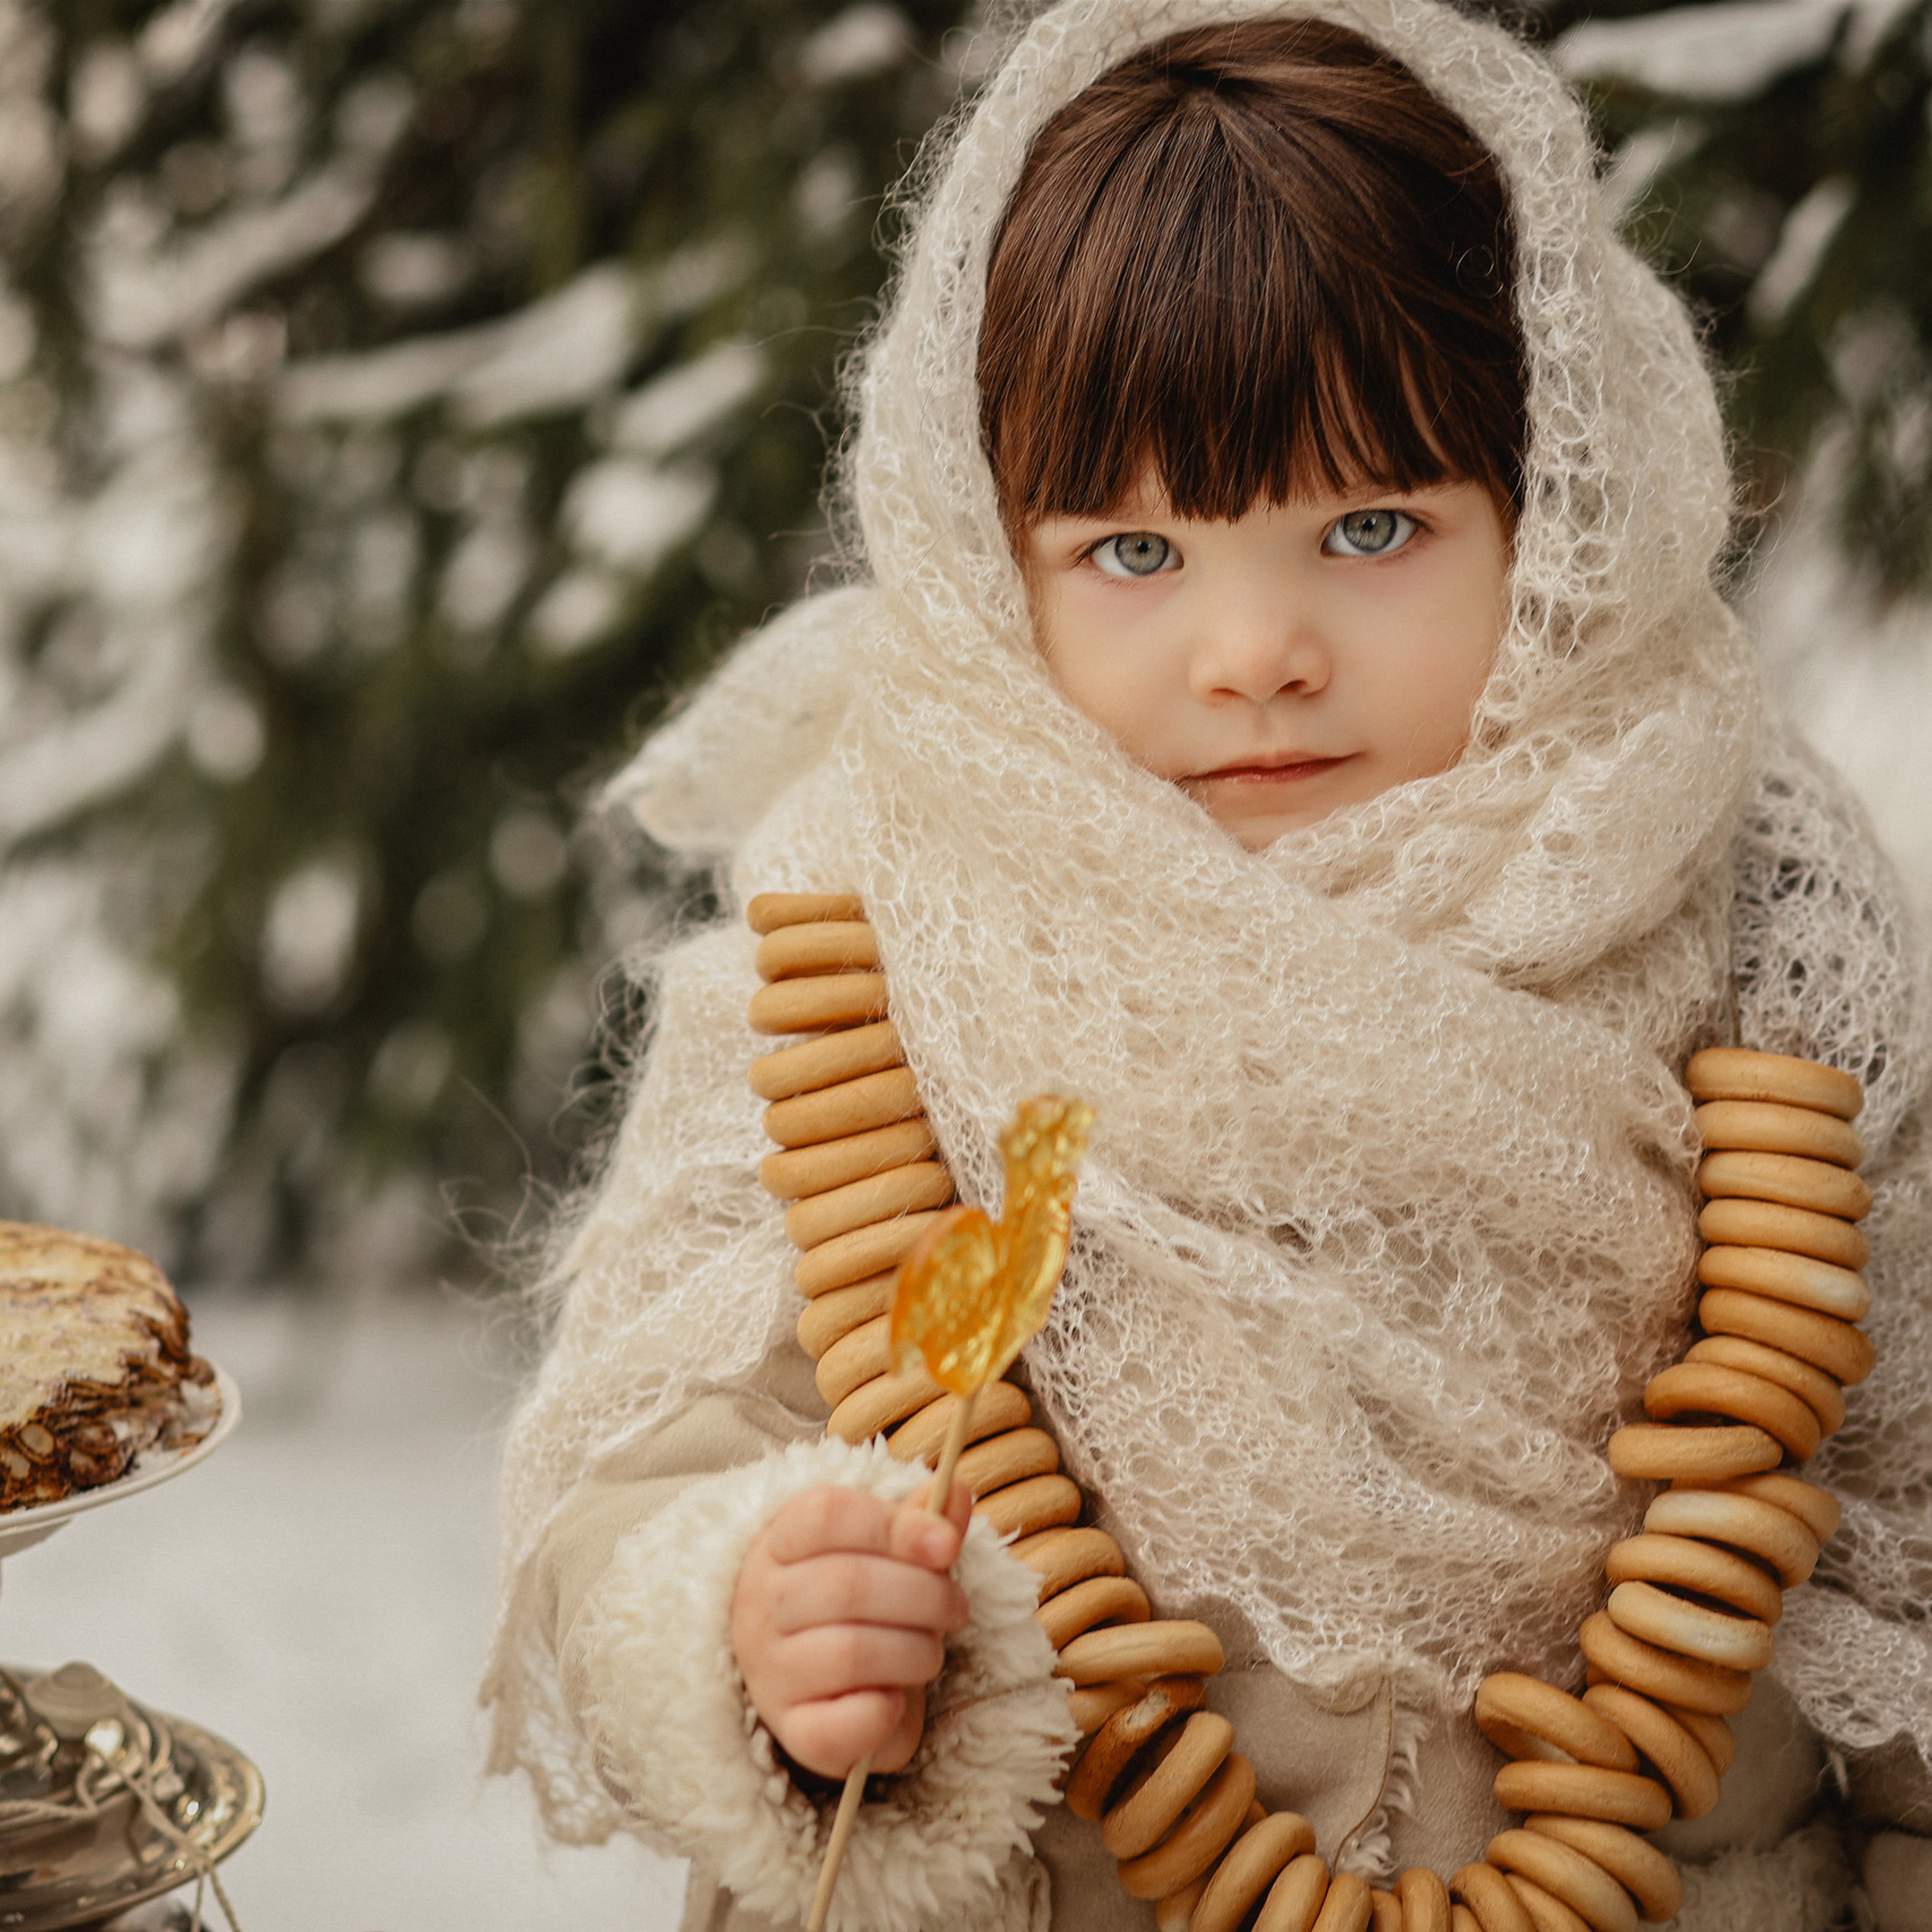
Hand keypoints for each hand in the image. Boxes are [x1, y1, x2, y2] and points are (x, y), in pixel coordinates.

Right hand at [731, 1480, 972, 1778]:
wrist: (813, 1678)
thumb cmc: (855, 1602)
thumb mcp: (884, 1552)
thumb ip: (919, 1522)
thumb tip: (954, 1491)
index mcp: (782, 1542)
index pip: (826, 1515)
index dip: (895, 1526)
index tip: (949, 1546)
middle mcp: (763, 1603)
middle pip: (848, 1584)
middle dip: (925, 1595)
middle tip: (957, 1607)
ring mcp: (770, 1671)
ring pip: (851, 1653)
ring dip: (916, 1652)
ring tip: (932, 1651)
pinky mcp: (792, 1731)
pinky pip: (838, 1729)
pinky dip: (883, 1714)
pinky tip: (897, 1699)